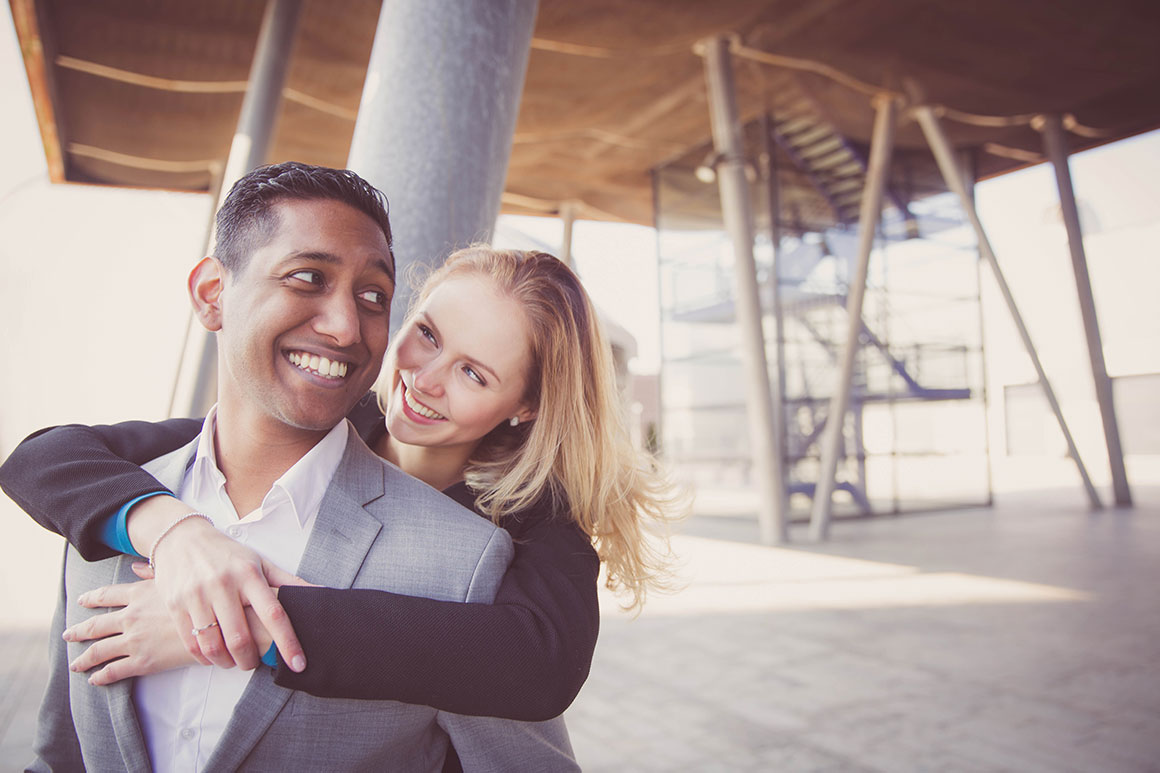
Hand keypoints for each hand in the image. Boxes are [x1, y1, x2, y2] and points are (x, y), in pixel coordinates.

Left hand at [65, 572, 199, 684]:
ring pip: (99, 650)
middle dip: (80, 631)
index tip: (82, 601)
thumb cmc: (203, 599)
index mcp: (139, 595)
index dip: (92, 598)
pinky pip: (114, 670)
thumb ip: (153, 574)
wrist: (219, 622)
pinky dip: (101, 676)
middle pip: (96, 625)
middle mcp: (131, 616)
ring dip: (84, 658)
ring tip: (76, 664)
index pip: (107, 595)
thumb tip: (136, 567)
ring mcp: (134, 639)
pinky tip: (95, 679)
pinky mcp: (143, 660)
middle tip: (69, 634)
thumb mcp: (177, 579)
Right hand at [126, 497, 312, 672]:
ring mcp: (197, 595)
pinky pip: (191, 643)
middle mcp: (223, 585)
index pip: (274, 615)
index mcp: (249, 575)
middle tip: (254, 663)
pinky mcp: (175, 605)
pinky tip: (212, 656)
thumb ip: (287, 582)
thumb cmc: (227, 554)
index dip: (288, 643)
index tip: (298, 663)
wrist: (181, 538)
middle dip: (250, 660)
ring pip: (213, 645)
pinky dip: (204, 657)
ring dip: (226, 662)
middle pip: (240, 638)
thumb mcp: (259, 562)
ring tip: (233, 662)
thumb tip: (321, 593)